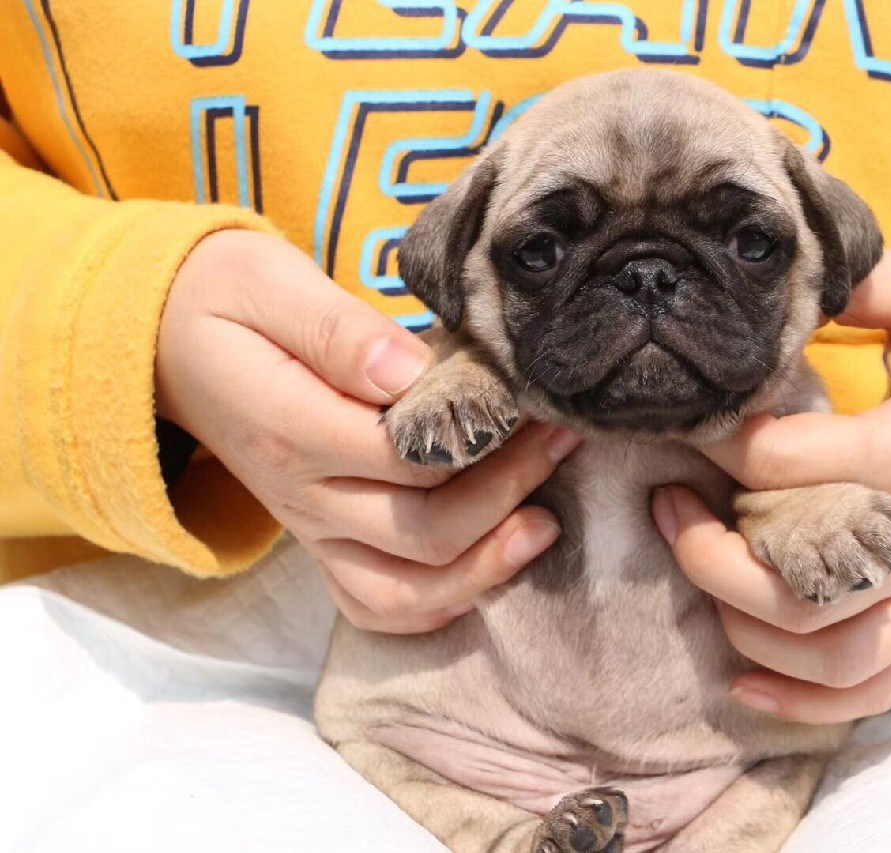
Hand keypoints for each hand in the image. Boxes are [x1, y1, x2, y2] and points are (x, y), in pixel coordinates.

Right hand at [156, 230, 579, 632]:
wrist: (161, 341)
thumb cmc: (224, 298)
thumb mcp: (268, 281)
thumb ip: (339, 329)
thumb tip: (412, 371)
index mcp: (287, 425)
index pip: (404, 458)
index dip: (485, 440)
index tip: (539, 402)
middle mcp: (298, 493)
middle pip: (419, 529)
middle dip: (506, 493)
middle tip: (563, 441)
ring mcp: (308, 527)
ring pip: (402, 589)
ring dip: (484, 565)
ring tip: (546, 522)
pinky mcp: (320, 540)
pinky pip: (376, 604)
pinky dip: (436, 603)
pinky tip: (491, 568)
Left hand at [651, 249, 890, 723]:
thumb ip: (864, 285)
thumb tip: (783, 279)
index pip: (787, 466)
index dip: (722, 443)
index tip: (695, 420)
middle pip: (795, 585)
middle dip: (707, 553)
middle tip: (670, 501)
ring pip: (826, 654)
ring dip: (743, 627)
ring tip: (703, 567)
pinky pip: (872, 691)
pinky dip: (803, 702)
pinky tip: (744, 680)